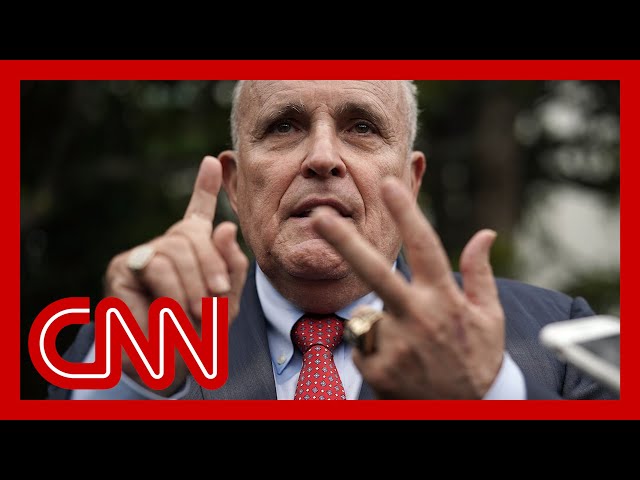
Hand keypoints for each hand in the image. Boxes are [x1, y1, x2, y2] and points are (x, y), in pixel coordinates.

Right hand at [104, 156, 248, 394]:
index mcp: (194, 252)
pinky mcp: (122, 269)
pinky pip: (155, 266)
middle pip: (191, 233)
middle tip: (218, 298)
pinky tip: (174, 311)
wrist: (170, 364)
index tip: (213, 160)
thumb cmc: (201, 330)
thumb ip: (232, 266)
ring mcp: (143, 254)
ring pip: (174, 250)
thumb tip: (225, 226)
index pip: (198, 214)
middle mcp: (167, 246)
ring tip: (194, 314)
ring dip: (191, 285)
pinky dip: (172, 292)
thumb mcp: (228, 300)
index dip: (205, 188)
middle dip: (211, 266)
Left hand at [311, 177, 504, 398]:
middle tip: (320, 217)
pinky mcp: (377, 369)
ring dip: (377, 322)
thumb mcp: (490, 317)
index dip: (406, 214)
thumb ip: (480, 274)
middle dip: (345, 241)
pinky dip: (373, 347)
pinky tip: (398, 363)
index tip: (389, 184)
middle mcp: (417, 319)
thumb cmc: (478, 360)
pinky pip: (361, 343)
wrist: (466, 414)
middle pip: (374, 273)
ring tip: (408, 348)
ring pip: (365, 314)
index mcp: (444, 300)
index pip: (424, 248)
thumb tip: (484, 233)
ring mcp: (395, 346)